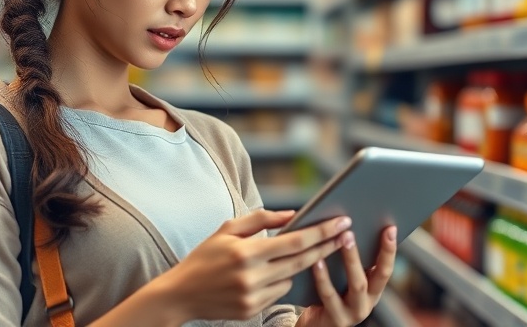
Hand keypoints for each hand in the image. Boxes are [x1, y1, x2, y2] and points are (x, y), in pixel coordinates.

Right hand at [151, 209, 354, 322]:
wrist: (181, 294)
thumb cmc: (205, 256)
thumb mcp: (227, 229)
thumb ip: (261, 219)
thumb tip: (293, 215)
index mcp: (246, 252)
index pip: (294, 241)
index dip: (322, 232)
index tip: (341, 221)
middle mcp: (252, 276)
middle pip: (301, 261)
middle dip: (326, 247)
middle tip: (345, 234)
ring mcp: (253, 296)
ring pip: (291, 279)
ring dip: (299, 266)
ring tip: (305, 252)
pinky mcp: (251, 311)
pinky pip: (279, 293)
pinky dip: (281, 281)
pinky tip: (274, 273)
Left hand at [295, 226, 397, 326]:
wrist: (316, 326)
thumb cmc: (330, 295)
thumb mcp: (345, 281)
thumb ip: (352, 263)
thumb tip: (347, 227)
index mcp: (373, 291)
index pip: (386, 268)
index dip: (389, 249)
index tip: (391, 228)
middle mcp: (367, 303)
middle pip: (376, 276)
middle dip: (373, 252)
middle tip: (354, 231)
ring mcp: (353, 313)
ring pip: (356, 285)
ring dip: (350, 260)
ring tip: (341, 238)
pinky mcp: (336, 319)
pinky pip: (329, 296)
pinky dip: (324, 277)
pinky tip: (317, 261)